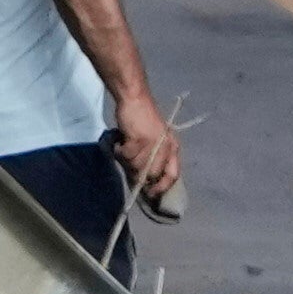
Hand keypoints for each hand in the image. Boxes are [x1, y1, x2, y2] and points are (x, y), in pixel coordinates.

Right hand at [120, 92, 189, 211]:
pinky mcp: (139, 139)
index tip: (151, 194)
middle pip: (151, 174)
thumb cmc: (143, 119)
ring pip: (136, 166)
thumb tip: (144, 183)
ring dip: (127, 160)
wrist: (135, 99)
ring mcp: (153, 143)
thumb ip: (153, 159)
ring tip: (125, 147)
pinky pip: (126, 156)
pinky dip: (120, 151)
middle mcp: (166, 147)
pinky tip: (120, 142)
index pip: (173, 175)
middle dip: (138, 173)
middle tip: (129, 163)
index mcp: (172, 147)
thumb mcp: (155, 140)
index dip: (162, 188)